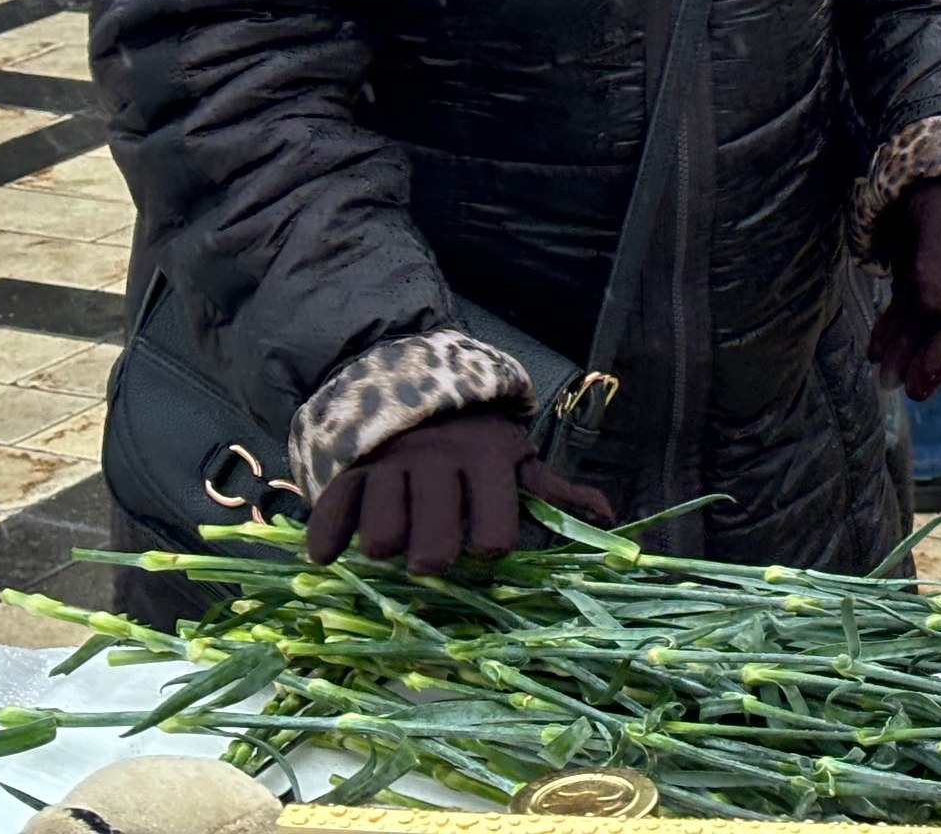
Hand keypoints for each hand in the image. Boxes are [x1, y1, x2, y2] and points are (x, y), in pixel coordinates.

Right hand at [304, 407, 612, 573]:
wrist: (417, 381)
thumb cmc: (477, 438)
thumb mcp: (518, 458)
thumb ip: (557, 492)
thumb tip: (611, 519)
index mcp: (488, 461)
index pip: (493, 534)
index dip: (490, 546)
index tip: (487, 544)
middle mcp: (440, 462)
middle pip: (434, 550)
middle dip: (435, 560)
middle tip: (435, 552)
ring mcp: (391, 464)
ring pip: (383, 539)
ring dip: (388, 547)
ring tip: (398, 537)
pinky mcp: (349, 467)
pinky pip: (333, 512)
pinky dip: (329, 538)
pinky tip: (333, 553)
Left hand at [868, 176, 940, 400]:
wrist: (930, 158)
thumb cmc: (937, 178)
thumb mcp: (937, 206)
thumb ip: (938, 249)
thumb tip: (937, 304)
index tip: (923, 377)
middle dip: (932, 360)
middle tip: (907, 391)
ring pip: (930, 320)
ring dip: (909, 350)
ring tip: (884, 379)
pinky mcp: (924, 271)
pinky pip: (911, 308)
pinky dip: (894, 331)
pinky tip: (876, 353)